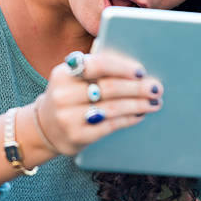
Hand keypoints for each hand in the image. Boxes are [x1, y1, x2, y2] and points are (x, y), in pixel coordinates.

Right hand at [36, 52, 163, 155]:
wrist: (45, 127)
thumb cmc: (70, 95)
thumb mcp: (73, 78)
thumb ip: (96, 67)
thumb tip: (133, 65)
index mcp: (64, 73)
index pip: (96, 65)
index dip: (121, 67)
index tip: (141, 71)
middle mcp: (62, 95)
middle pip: (108, 88)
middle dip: (136, 88)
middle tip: (156, 87)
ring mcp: (67, 117)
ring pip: (112, 108)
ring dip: (138, 105)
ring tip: (154, 102)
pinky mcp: (76, 136)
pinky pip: (109, 126)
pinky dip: (128, 119)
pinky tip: (140, 114)